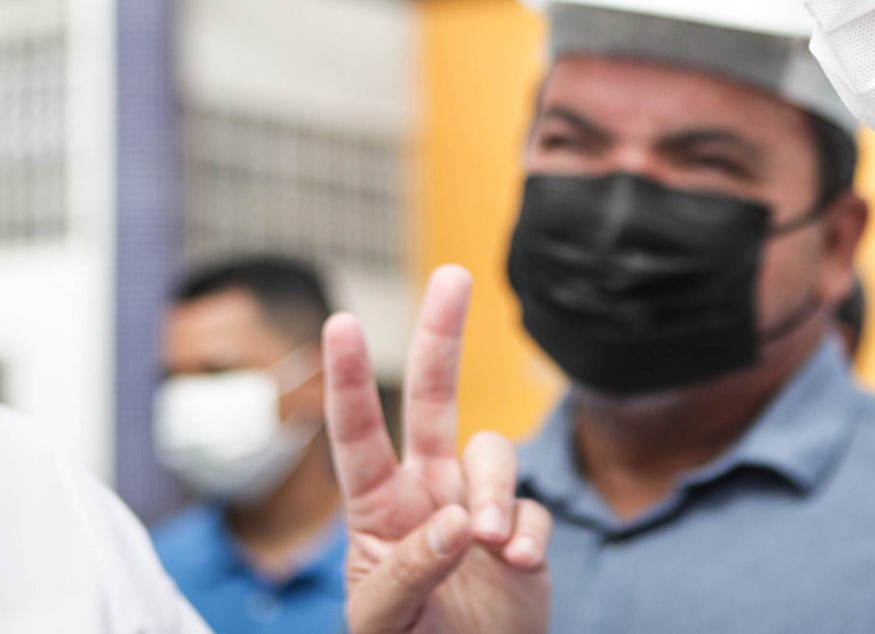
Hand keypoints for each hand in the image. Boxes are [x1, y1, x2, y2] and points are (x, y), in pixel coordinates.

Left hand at [325, 266, 550, 633]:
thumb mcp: (384, 620)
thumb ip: (410, 569)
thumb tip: (457, 522)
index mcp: (377, 510)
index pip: (356, 435)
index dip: (349, 378)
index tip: (340, 320)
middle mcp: (425, 495)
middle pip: (432, 399)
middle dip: (440, 336)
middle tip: (452, 275)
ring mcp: (476, 510)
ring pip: (492, 455)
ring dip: (496, 490)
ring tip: (492, 543)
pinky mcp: (522, 536)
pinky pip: (535, 511)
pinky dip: (531, 533)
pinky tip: (519, 565)